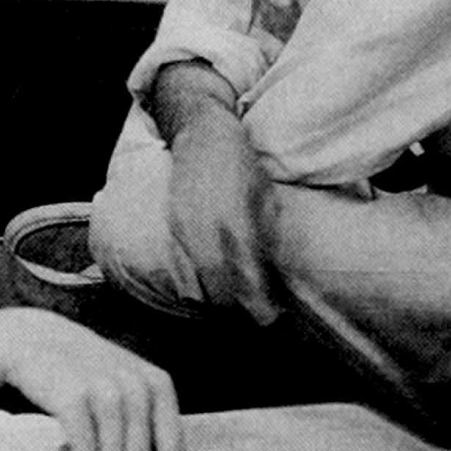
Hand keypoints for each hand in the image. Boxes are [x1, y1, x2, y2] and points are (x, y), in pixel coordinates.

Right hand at [0, 310, 189, 450]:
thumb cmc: (83, 372)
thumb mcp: (126, 384)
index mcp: (158, 384)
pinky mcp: (76, 398)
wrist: (36, 340)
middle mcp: (137, 386)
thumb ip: (148, 421)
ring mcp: (107, 390)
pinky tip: (61, 443)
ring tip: (75, 442)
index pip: (174, 449)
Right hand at [167, 107, 279, 323]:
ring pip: (201, 282)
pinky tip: (216, 275)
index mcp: (237, 222)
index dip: (259, 304)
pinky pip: (187, 265)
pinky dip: (202, 278)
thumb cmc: (240, 163)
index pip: (247, 278)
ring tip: (237, 297)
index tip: (271, 316)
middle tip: (257, 311)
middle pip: (221, 290)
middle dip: (238, 307)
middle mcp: (209, 230)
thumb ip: (268, 236)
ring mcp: (187, 229)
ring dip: (219, 296)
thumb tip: (276, 274)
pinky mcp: (175, 226)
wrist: (201, 135)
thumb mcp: (266, 196)